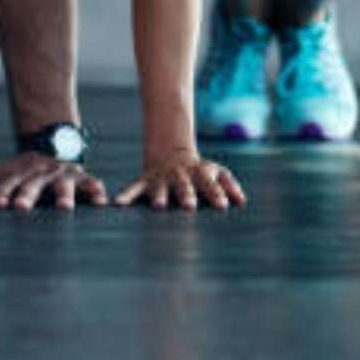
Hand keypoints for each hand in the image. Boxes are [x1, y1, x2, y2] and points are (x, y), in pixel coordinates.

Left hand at [0, 152, 107, 209]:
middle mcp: (40, 172)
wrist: (50, 143)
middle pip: (33, 185)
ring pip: (62, 185)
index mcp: (19, 172)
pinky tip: (101, 201)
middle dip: (28, 195)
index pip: (7, 183)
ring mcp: (62, 174)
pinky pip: (91, 184)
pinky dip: (96, 191)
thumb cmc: (20, 170)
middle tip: (23, 208)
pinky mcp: (81, 178)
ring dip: (64, 195)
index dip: (2, 193)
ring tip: (63, 208)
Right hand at [113, 149, 245, 209]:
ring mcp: (161, 177)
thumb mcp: (216, 172)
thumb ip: (229, 185)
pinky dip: (126, 196)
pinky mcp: (145, 181)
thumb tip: (241, 201)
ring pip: (160, 187)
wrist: (171, 153)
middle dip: (186, 195)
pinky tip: (118, 205)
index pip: (210, 185)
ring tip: (158, 206)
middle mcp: (179, 175)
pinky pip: (134, 189)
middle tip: (190, 207)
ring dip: (159, 195)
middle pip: (184, 186)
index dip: (216, 194)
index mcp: (199, 174)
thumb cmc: (199, 170)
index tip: (222, 206)